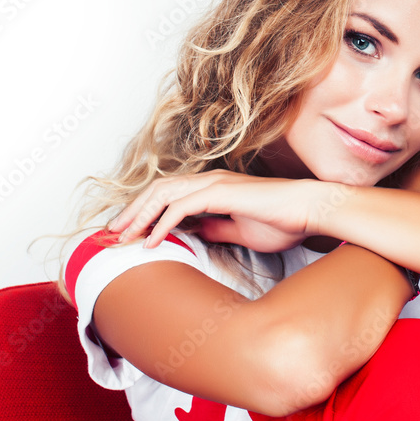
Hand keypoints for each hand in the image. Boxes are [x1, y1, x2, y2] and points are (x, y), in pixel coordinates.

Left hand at [106, 169, 320, 253]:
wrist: (308, 211)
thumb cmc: (283, 222)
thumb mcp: (241, 232)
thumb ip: (216, 230)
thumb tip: (196, 234)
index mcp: (213, 187)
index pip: (168, 194)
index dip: (144, 211)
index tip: (127, 233)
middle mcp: (209, 180)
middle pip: (156, 190)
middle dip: (131, 211)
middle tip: (111, 234)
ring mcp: (214, 183)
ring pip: (162, 194)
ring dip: (138, 215)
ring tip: (122, 237)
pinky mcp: (220, 193)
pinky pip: (180, 206)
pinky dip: (161, 223)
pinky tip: (150, 240)